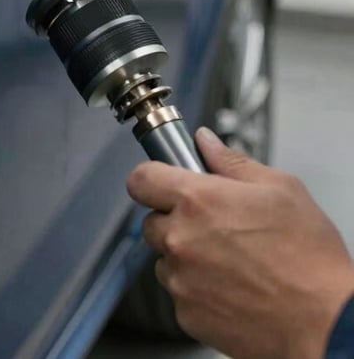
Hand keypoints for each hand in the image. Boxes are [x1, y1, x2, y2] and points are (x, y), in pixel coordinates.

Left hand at [126, 128, 353, 358]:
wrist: (326, 324)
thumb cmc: (310, 259)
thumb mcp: (280, 189)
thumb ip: (231, 162)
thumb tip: (205, 142)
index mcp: (197, 200)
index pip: (140, 179)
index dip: (151, 178)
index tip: (163, 182)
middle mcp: (181, 239)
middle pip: (152, 221)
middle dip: (175, 220)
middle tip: (213, 226)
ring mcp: (181, 280)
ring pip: (166, 259)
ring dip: (186, 257)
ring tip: (230, 261)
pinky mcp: (187, 314)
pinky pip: (180, 293)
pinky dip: (197, 290)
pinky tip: (232, 287)